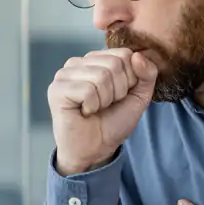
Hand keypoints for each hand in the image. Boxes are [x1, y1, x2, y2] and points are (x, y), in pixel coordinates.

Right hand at [48, 48, 157, 175]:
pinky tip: (84, 112)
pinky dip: (92, 106)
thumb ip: (146, 74)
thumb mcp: (139, 97)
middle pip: (114, 64)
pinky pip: (87, 90)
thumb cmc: (113, 123)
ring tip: (95, 108)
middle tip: (106, 105)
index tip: (119, 96)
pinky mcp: (56, 89)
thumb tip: (138, 55)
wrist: (96, 150)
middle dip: (119, 91)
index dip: (130, 80)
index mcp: (96, 59)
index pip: (125, 54)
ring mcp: (65, 74)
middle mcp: (78, 62)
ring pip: (101, 76)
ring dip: (105, 100)